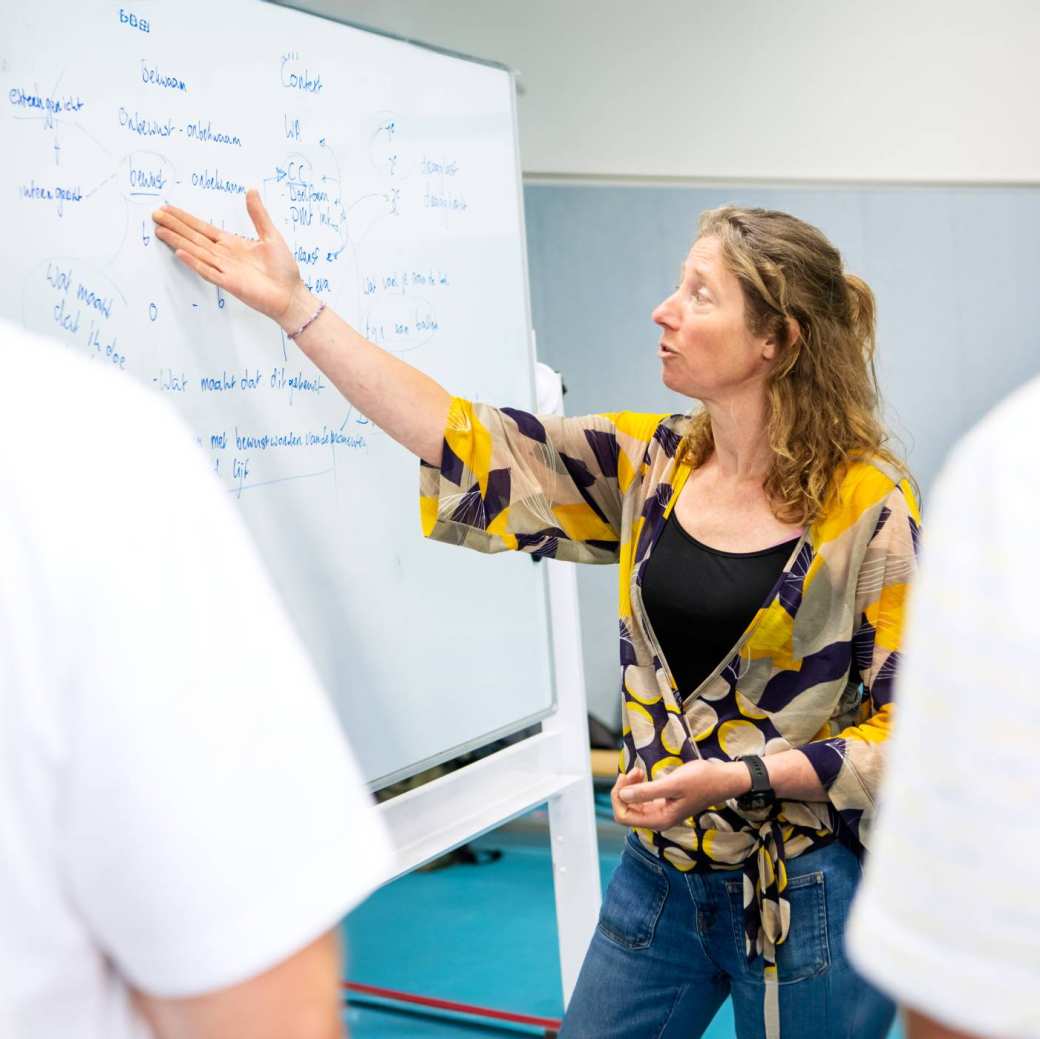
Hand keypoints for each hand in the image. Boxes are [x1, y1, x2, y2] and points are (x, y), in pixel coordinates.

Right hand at [152, 189, 308, 329]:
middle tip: (155, 214)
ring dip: (178, 241)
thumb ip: (258, 214)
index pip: (203, 228)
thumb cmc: (283, 269)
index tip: (168, 208)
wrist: (291, 295)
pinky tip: (180, 252)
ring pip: (196, 251)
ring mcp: (224, 270)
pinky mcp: (229, 283)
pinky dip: (194, 262)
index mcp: (232, 244)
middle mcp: (224, 256)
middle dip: (175, 225)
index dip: (185, 218)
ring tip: (160, 229)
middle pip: (194, 237)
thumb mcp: (271, 235)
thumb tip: (251, 190)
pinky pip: (207, 271)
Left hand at [613, 760, 749, 830]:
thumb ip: (647, 792)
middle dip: (624, 790)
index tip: (627, 777)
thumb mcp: (673, 784)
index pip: (623, 816)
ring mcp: (660, 812)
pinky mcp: (663, 803)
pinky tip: (642, 774)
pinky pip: (641, 798)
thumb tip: (623, 796)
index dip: (619, 797)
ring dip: (630, 786)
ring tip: (638, 771)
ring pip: (632, 803)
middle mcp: (658, 819)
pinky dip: (637, 785)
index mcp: (660, 820)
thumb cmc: (701, 781)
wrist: (722, 779)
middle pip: (625, 810)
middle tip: (634, 771)